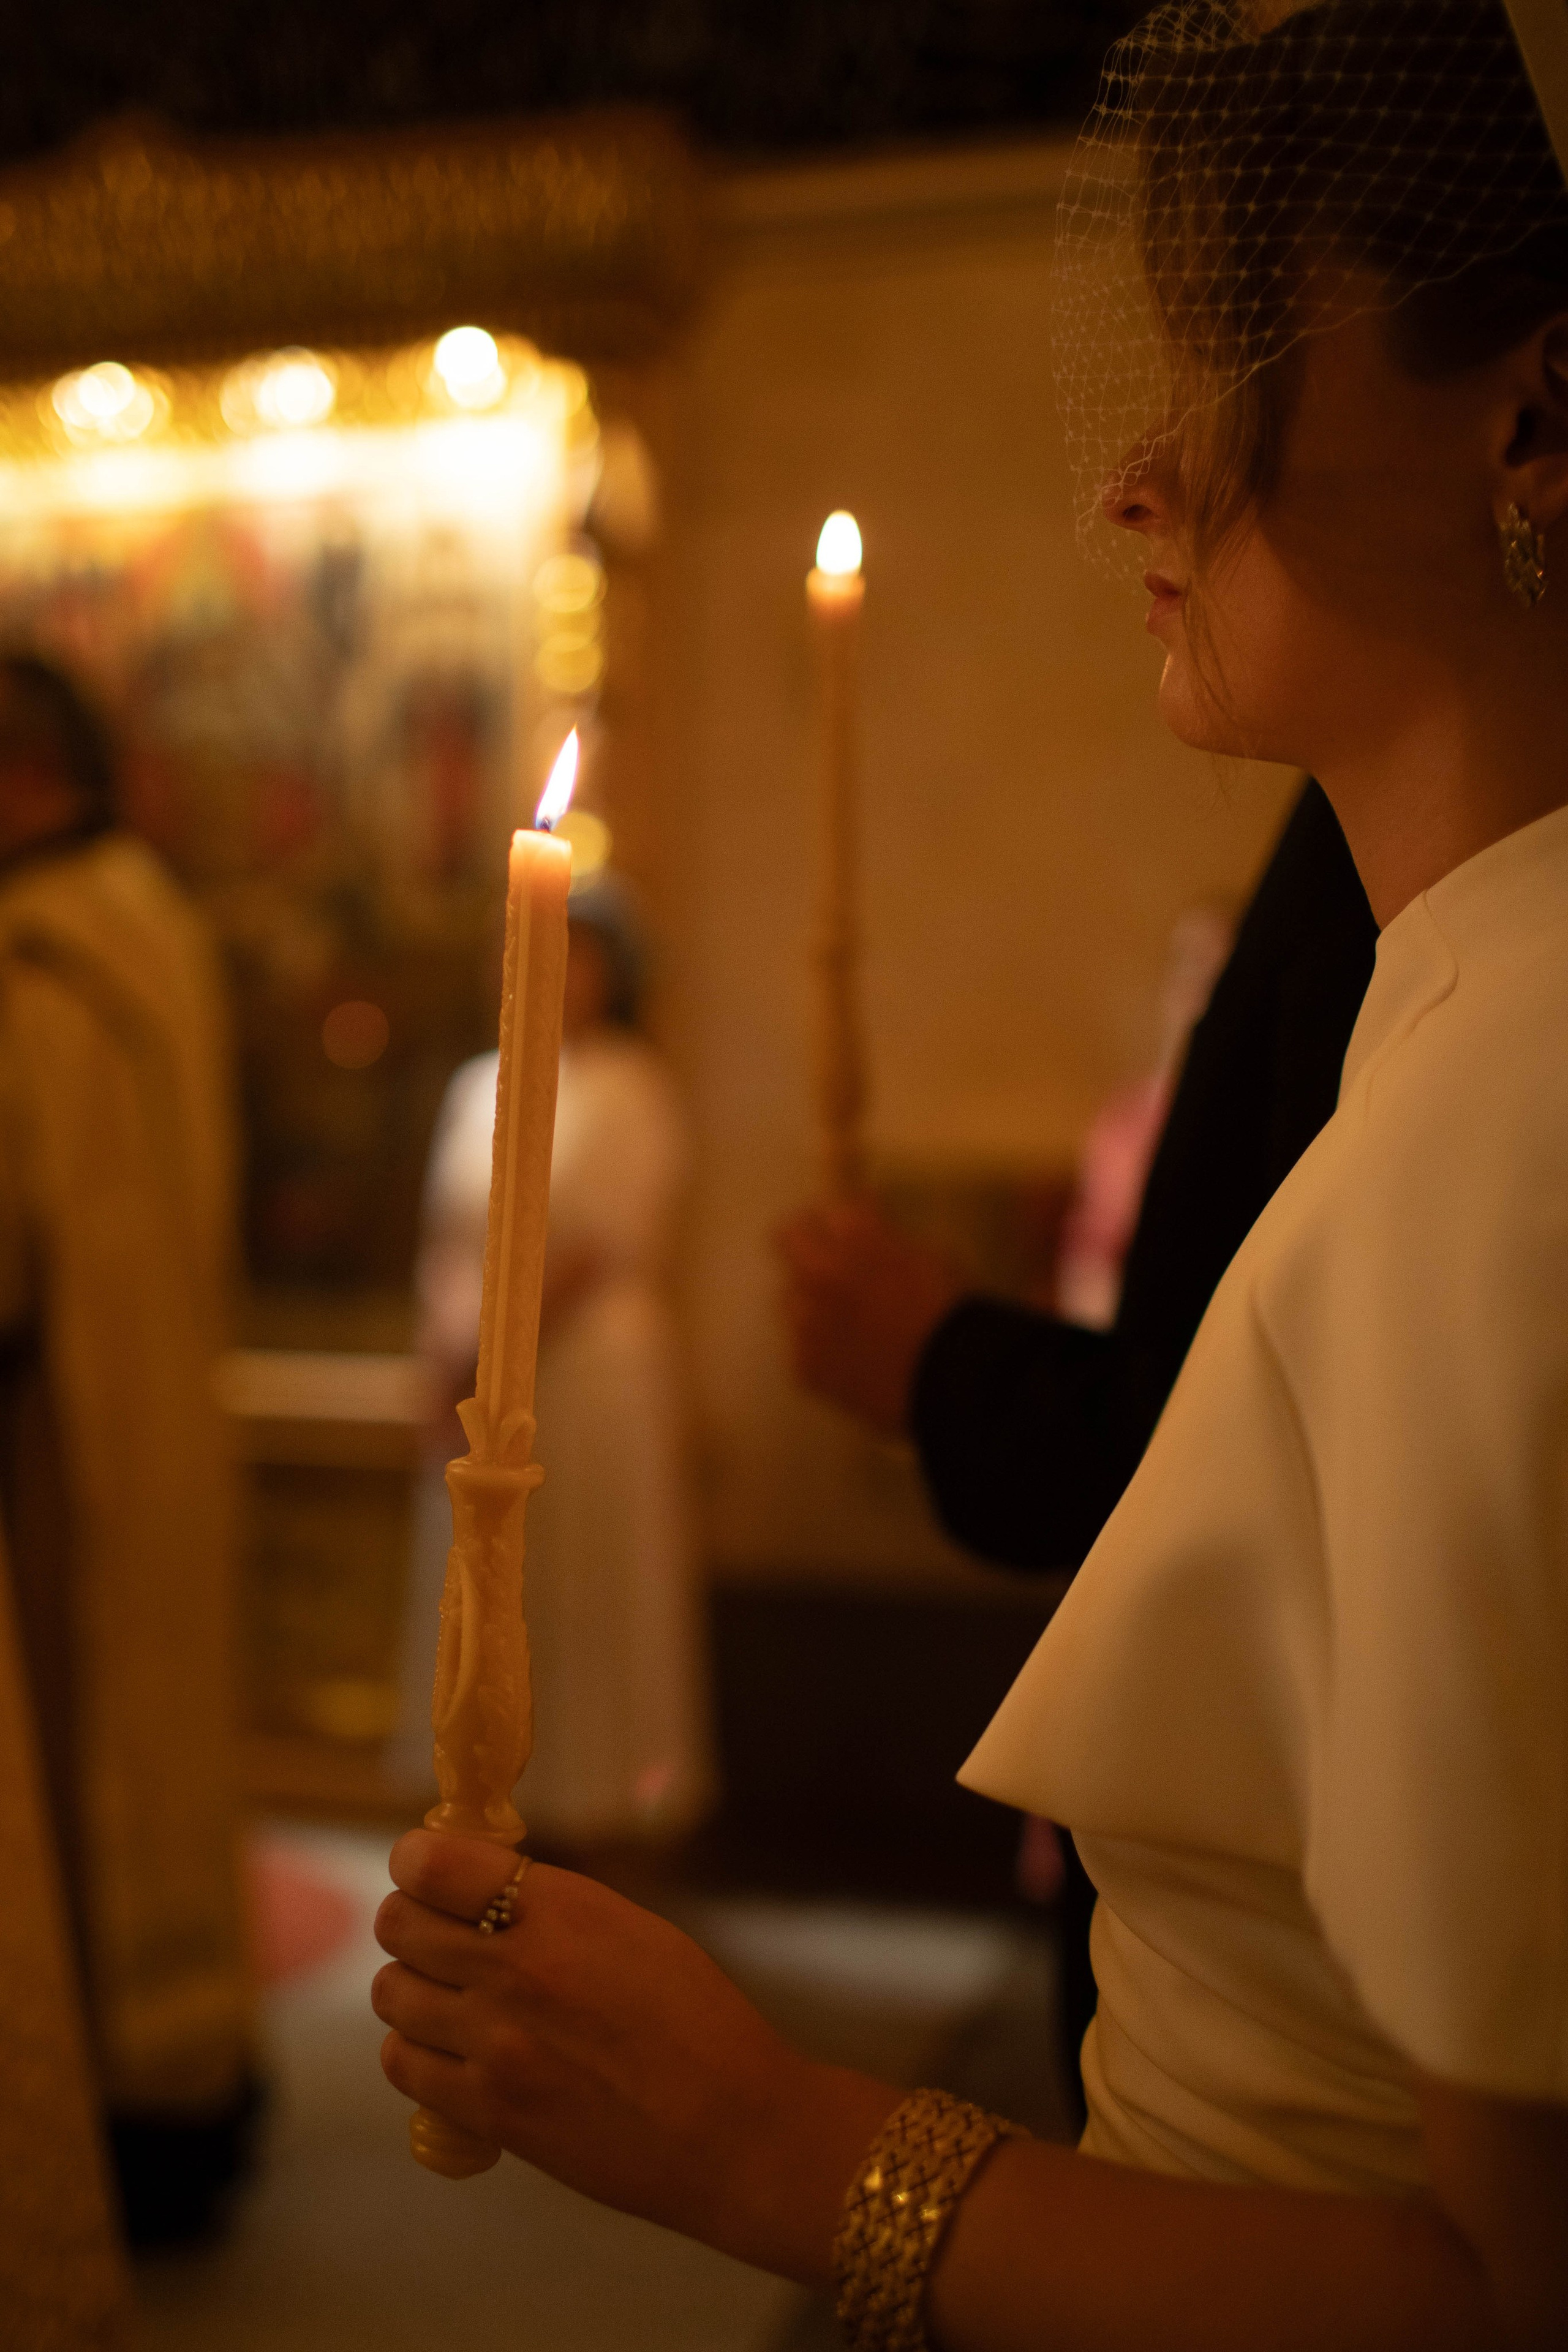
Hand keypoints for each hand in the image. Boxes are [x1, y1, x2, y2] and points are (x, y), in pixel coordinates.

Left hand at [373, 1831, 898, 2282]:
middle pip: (399, 1924)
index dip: (417, 1861)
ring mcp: (493, 2044)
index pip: (431, 1864)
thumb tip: (477, 1891)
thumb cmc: (696, 2020)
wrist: (730, 2128)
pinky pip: (403, 2063)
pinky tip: (450, 2049)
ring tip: (447, 1996)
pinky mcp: (488, 2111)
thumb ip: (547, 1907)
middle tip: (438, 1933)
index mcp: (557, 1909)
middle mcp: (513, 1968)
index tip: (427, 1870)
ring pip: (391, 1992)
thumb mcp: (629, 1928)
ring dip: (411, 1986)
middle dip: (411, 1920)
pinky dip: (415, 2050)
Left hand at [775, 1198, 965, 1435]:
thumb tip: (874, 1230)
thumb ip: (890, 1238)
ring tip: (843, 1317)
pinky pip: (802, 1346)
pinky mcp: (804, 1365)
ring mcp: (806, 1322)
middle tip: (827, 1255)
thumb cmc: (951, 1311)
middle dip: (804, 1240)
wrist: (952, 1380)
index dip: (843, 1216)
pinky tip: (852, 1357)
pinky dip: (822, 1347)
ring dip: (812, 1299)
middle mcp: (819, 1273)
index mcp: (856, 1238)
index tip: (853, 1223)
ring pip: (789, 1297)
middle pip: (786, 1239)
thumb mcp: (931, 1255)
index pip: (828, 1208)